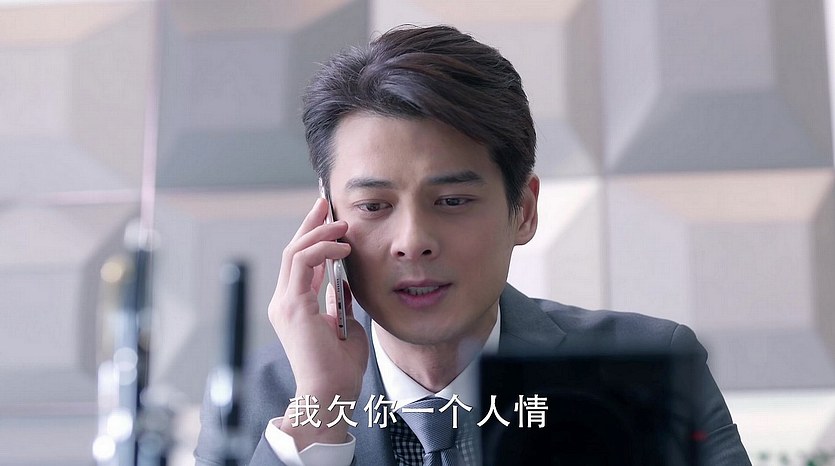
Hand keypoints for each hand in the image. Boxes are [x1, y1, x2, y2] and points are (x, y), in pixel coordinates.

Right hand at [268, 197, 368, 447]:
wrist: (330, 394)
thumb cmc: (340, 369)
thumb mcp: (345, 326)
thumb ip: (340, 303)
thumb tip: (343, 283)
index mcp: (294, 306)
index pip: (300, 262)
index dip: (313, 237)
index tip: (330, 219)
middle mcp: (284, 302)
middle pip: (293, 250)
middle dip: (311, 224)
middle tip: (327, 204)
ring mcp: (284, 303)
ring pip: (295, 251)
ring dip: (319, 232)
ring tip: (342, 224)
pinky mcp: (292, 306)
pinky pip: (303, 263)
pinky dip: (322, 249)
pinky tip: (342, 247)